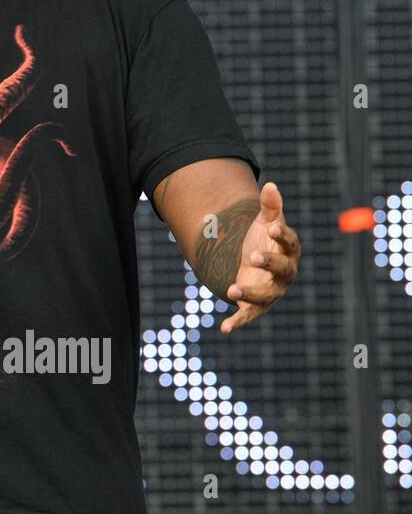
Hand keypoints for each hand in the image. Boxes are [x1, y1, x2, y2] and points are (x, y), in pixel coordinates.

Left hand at [221, 181, 300, 332]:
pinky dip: (237, 322)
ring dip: (250, 293)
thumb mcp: (265, 222)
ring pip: (265, 295)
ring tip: (231, 288)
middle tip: (253, 256)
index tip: (274, 227)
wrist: (253, 263)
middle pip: (282, 270)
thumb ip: (270, 206)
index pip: (290, 243)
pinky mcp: (256, 305)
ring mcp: (271, 291)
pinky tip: (224, 328)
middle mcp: (284, 273)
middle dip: (269, 263)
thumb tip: (270, 185)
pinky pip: (248, 315)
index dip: (284, 236)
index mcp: (288, 251)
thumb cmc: (264, 240)